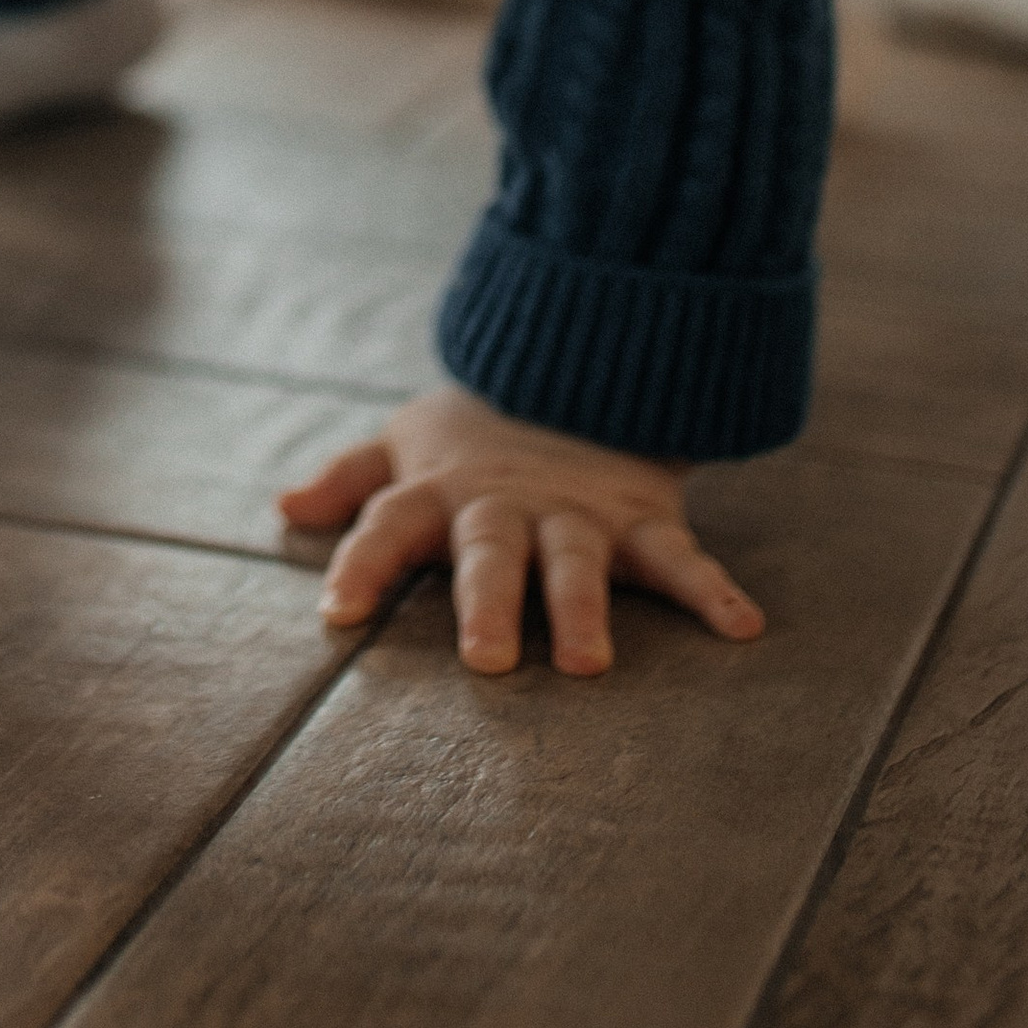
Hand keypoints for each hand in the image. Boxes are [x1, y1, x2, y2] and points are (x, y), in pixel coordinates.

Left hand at [279, 385, 763, 677]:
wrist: (578, 363)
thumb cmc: (478, 432)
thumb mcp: (408, 441)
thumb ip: (350, 478)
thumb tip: (285, 506)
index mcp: (441, 493)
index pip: (388, 524)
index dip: (360, 564)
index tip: (336, 614)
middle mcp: (506, 507)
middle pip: (490, 554)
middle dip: (488, 604)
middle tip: (488, 661)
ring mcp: (577, 515)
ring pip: (578, 561)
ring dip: (581, 608)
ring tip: (588, 663)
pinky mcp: (640, 519)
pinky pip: (680, 557)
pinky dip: (713, 591)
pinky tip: (742, 627)